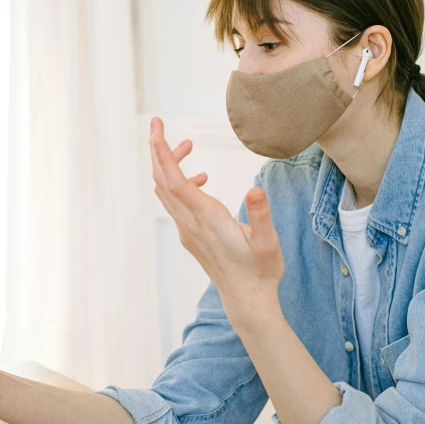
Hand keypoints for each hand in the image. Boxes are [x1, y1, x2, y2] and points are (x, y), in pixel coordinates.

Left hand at [149, 117, 283, 323]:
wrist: (248, 299)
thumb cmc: (261, 270)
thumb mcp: (268, 243)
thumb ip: (261, 215)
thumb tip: (255, 189)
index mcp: (207, 218)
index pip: (175, 180)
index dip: (163, 152)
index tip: (155, 128)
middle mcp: (190, 223)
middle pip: (162, 180)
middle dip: (158, 150)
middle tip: (159, 124)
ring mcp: (188, 230)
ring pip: (166, 191)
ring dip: (169, 165)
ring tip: (188, 146)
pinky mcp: (191, 236)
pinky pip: (175, 203)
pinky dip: (179, 182)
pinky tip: (201, 179)